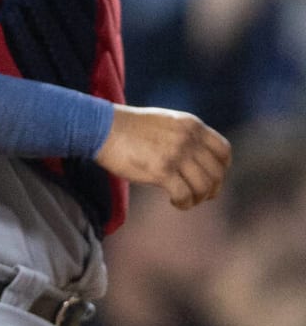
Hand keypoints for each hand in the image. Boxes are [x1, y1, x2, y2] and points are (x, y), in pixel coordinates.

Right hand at [94, 105, 230, 208]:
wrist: (101, 127)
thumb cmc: (128, 127)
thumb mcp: (165, 122)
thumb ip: (184, 135)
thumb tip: (197, 159)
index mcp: (191, 125)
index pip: (223, 151)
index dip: (222, 169)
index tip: (211, 178)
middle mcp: (188, 138)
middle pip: (216, 172)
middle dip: (212, 189)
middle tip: (201, 196)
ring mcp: (176, 154)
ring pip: (203, 186)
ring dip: (198, 199)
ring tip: (185, 200)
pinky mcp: (161, 171)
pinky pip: (185, 195)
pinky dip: (184, 203)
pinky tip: (175, 202)